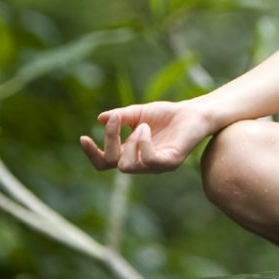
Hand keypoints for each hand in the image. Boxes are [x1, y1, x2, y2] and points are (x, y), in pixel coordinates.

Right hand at [78, 101, 211, 173]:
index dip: (92, 154)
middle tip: (116, 120)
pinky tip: (147, 128)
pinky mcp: (170, 163)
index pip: (105, 163)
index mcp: (131, 152)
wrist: (195, 112)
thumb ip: (120, 117)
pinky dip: (142, 143)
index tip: (83, 137)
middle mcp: (141, 162)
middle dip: (110, 140)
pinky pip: (148, 160)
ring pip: (127, 165)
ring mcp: (155, 166)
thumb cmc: (167, 114)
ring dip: (129, 142)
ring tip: (143, 125)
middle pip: (113, 163)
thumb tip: (100, 118)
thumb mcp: (139, 112)